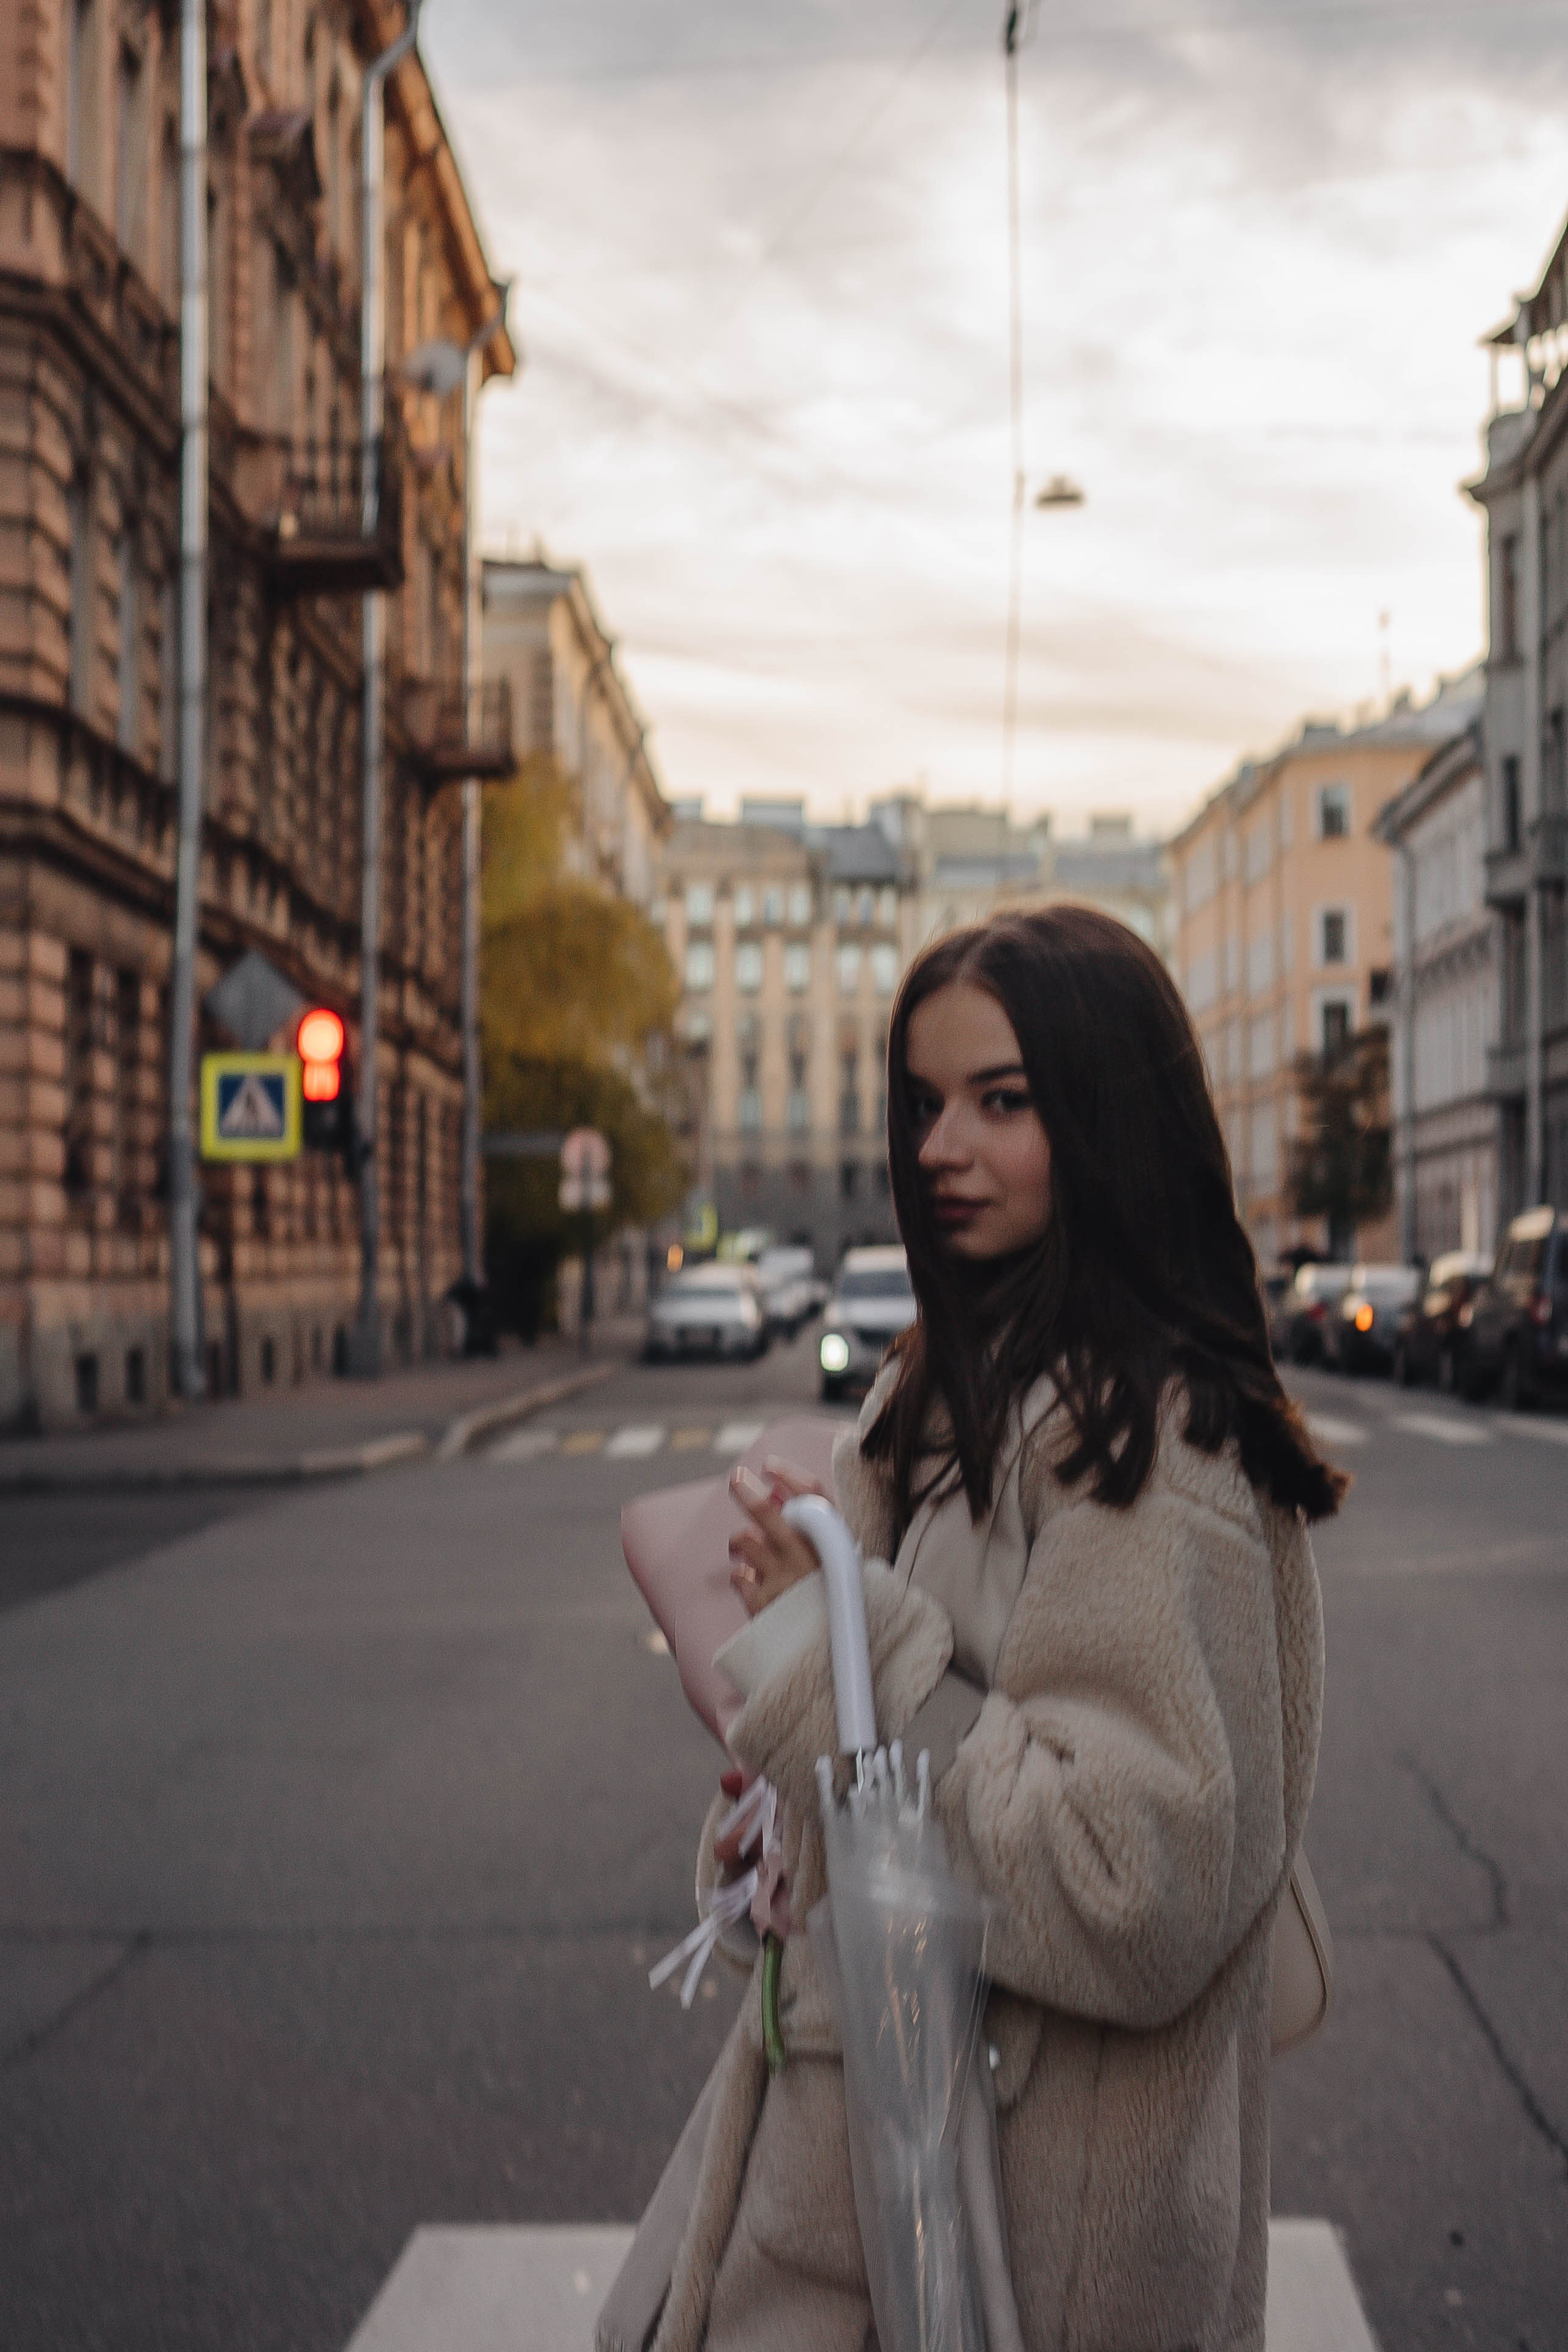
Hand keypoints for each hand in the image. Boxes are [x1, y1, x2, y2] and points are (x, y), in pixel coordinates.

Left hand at [728, 1458, 826, 1617]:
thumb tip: (773, 1492)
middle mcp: (809, 1563)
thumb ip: (805, 1529)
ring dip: (741, 1539)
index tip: (770, 1465)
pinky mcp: (762, 1606)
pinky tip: (754, 1581)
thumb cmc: (827, 1600)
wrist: (825, 1656)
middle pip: (772, 1517)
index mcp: (834, 1547)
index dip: (791, 1476)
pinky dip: (742, 1574)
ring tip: (744, 1547)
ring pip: (746, 1540)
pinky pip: (738, 1575)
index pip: (817, 1501)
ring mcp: (783, 1585)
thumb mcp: (828, 1563)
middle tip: (738, 1477)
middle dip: (750, 1494)